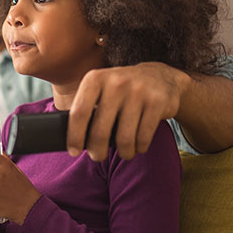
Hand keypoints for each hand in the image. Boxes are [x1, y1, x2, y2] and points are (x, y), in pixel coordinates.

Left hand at [68, 62, 190, 160]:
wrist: (160, 76)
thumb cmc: (122, 90)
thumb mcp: (100, 89)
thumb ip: (86, 108)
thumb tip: (72, 139)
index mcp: (95, 79)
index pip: (79, 113)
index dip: (74, 136)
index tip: (74, 151)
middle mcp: (115, 83)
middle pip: (100, 131)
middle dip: (97, 150)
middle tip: (97, 156)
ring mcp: (138, 91)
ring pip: (124, 139)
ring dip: (123, 152)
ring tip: (123, 152)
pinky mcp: (157, 102)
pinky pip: (143, 137)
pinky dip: (139, 147)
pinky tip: (138, 145)